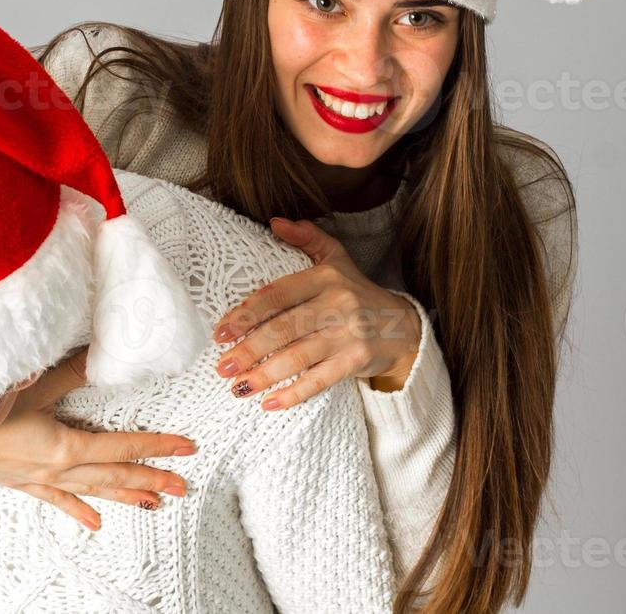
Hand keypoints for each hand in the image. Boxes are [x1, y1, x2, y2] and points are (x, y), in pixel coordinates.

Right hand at [0, 346, 195, 530]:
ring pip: (91, 491)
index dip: (156, 447)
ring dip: (124, 496)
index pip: (122, 448)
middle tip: (183, 484)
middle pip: (113, 475)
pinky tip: (95, 523)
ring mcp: (37, 478)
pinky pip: (56, 500)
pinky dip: (78, 509)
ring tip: (154, 505)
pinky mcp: (19, 480)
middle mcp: (55, 469)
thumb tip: (103, 355)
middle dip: (151, 478)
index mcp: (63, 447)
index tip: (185, 448)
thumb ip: (71, 370)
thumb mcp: (31, 381)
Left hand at [212, 218, 422, 409]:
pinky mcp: (358, 360)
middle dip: (249, 350)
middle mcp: (338, 303)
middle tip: (222, 367)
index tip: (221, 332)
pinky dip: (294, 394)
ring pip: (299, 356)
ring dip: (265, 374)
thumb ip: (308, 237)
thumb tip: (275, 222)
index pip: (278, 294)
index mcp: (326, 277)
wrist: (404, 326)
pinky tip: (270, 403)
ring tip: (238, 387)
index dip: (247, 313)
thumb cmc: (358, 292)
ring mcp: (350, 333)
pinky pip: (321, 380)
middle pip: (284, 328)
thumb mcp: (337, 259)